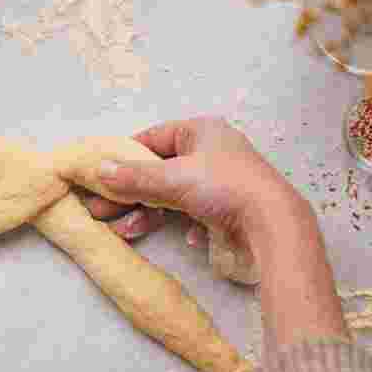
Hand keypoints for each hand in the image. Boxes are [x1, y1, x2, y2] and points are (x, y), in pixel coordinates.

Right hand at [92, 115, 347, 350]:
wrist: (271, 225)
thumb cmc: (224, 188)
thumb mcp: (172, 179)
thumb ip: (134, 176)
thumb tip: (100, 169)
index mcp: (200, 131)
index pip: (152, 138)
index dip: (124, 156)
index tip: (100, 175)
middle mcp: (210, 152)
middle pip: (158, 171)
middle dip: (129, 193)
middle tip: (99, 211)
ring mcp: (218, 182)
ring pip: (171, 195)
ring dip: (147, 213)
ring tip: (124, 231)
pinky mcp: (226, 209)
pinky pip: (193, 214)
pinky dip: (180, 225)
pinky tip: (184, 239)